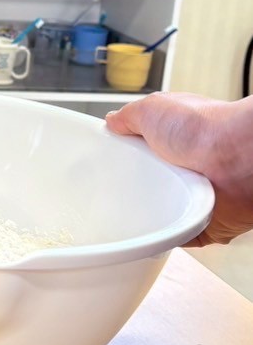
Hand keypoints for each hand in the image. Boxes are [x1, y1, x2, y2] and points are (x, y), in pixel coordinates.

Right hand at [106, 93, 252, 244]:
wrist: (238, 161)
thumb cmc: (206, 129)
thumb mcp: (153, 108)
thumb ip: (129, 116)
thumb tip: (114, 120)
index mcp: (177, 138)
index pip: (144, 149)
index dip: (126, 154)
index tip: (107, 160)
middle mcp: (187, 167)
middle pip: (147, 182)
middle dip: (131, 187)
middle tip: (116, 186)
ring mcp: (194, 196)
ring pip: (158, 210)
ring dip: (147, 212)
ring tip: (136, 206)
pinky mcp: (201, 223)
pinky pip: (174, 236)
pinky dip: (164, 235)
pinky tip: (155, 227)